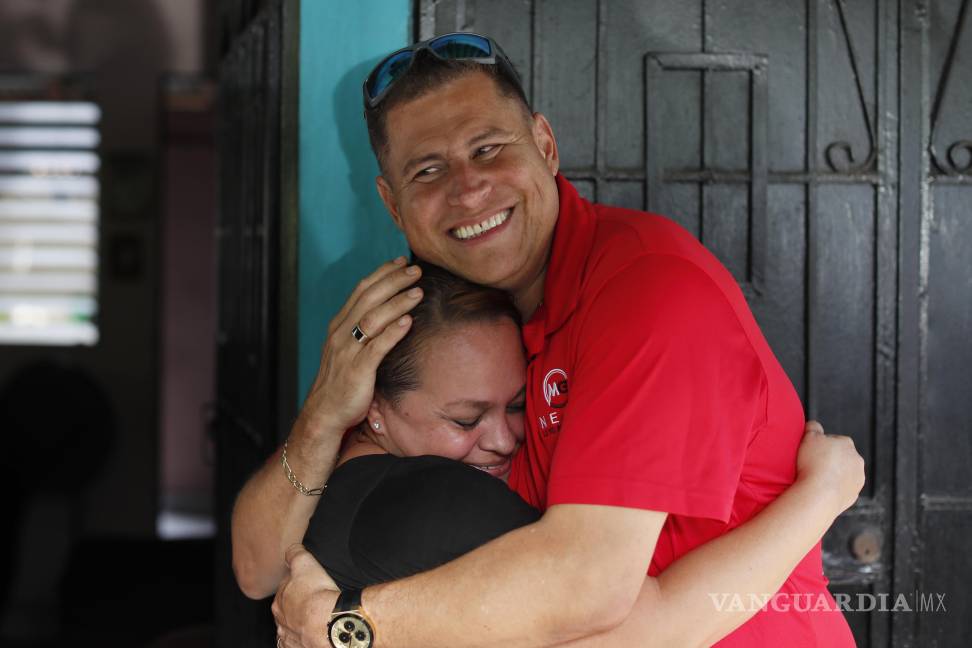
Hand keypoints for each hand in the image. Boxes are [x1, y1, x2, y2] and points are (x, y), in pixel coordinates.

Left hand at [273, 544, 340, 647]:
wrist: (329, 623)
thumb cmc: (317, 594)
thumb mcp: (305, 563)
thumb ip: (295, 554)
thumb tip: (291, 549)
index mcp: (279, 600)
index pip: (284, 589)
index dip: (296, 584)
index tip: (307, 583)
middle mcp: (281, 620)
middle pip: (286, 610)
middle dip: (295, 605)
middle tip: (312, 599)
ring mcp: (290, 636)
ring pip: (290, 628)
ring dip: (298, 623)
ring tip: (313, 618)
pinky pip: (297, 644)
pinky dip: (302, 639)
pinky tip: (310, 635)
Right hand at [299, 257, 422, 435]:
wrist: (325, 413)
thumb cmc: (342, 381)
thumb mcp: (349, 349)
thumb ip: (363, 329)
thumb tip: (389, 311)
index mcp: (339, 326)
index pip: (361, 290)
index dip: (382, 274)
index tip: (401, 262)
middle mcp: (341, 334)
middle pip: (368, 299)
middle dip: (393, 281)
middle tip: (415, 270)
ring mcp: (347, 352)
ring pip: (373, 319)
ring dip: (397, 302)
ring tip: (418, 291)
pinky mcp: (357, 370)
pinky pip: (376, 347)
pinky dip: (393, 332)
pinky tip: (408, 321)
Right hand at [795, 420, 864, 514]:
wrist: (819, 494)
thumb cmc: (812, 464)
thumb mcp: (808, 437)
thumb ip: (813, 427)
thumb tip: (815, 425)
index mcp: (847, 443)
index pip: (832, 440)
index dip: (819, 445)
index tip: (810, 452)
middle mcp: (857, 460)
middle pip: (840, 457)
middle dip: (829, 460)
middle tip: (812, 465)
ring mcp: (858, 479)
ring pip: (843, 473)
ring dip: (833, 474)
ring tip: (816, 479)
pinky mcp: (854, 495)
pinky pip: (842, 489)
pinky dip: (834, 488)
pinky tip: (821, 489)